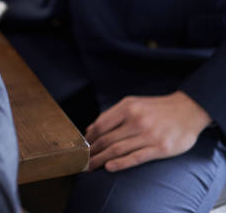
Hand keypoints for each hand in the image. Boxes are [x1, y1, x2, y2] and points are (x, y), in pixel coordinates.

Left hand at [85, 91, 210, 171]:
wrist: (188, 110)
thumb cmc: (156, 108)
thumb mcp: (133, 104)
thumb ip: (112, 115)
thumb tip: (90, 130)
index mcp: (128, 107)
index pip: (101, 125)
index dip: (89, 138)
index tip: (82, 147)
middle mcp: (137, 120)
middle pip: (107, 140)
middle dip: (92, 152)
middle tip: (83, 161)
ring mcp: (149, 135)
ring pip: (118, 150)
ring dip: (101, 160)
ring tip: (91, 166)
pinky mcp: (161, 148)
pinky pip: (136, 158)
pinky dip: (120, 163)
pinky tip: (109, 167)